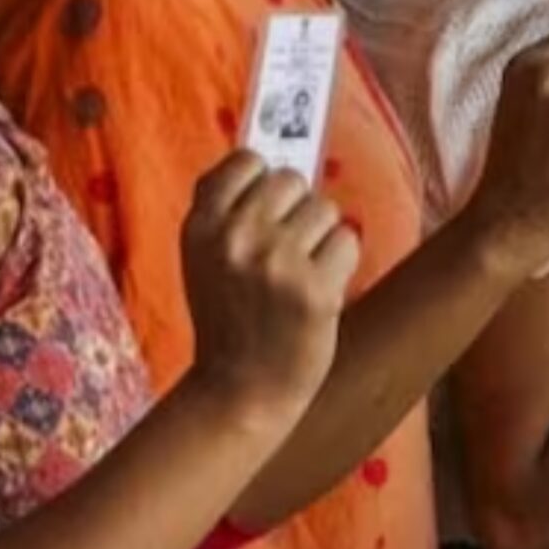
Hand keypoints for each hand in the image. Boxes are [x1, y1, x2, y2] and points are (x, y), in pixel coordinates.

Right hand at [179, 152, 360, 438]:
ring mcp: (275, 262)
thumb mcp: (203, 257)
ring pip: (325, 209)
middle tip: (283, 254)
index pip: (247, 161)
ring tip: (299, 275)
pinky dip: (341, 264)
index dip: (263, 184)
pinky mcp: (314, 289)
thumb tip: (269, 158)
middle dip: (297, 211)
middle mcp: (235, 236)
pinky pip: (347, 242)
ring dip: (321, 238)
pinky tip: (317, 292)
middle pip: (292, 180)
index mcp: (201, 224)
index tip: (263, 213)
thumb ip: (226, 208)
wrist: (241, 389)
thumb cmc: (229, 317)